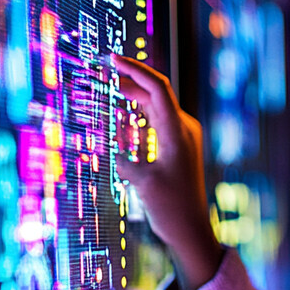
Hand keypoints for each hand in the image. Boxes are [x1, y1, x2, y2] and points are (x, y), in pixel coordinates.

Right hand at [112, 54, 222, 289]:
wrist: (190, 230)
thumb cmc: (171, 208)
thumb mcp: (141, 181)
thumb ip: (123, 156)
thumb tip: (107, 138)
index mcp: (178, 132)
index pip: (157, 88)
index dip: (134, 69)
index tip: (111, 59)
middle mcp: (183, 130)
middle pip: (154, 93)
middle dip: (128, 79)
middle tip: (100, 72)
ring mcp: (181, 138)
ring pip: (154, 107)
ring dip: (131, 96)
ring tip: (106, 88)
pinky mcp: (176, 149)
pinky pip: (155, 122)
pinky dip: (136, 115)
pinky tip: (119, 116)